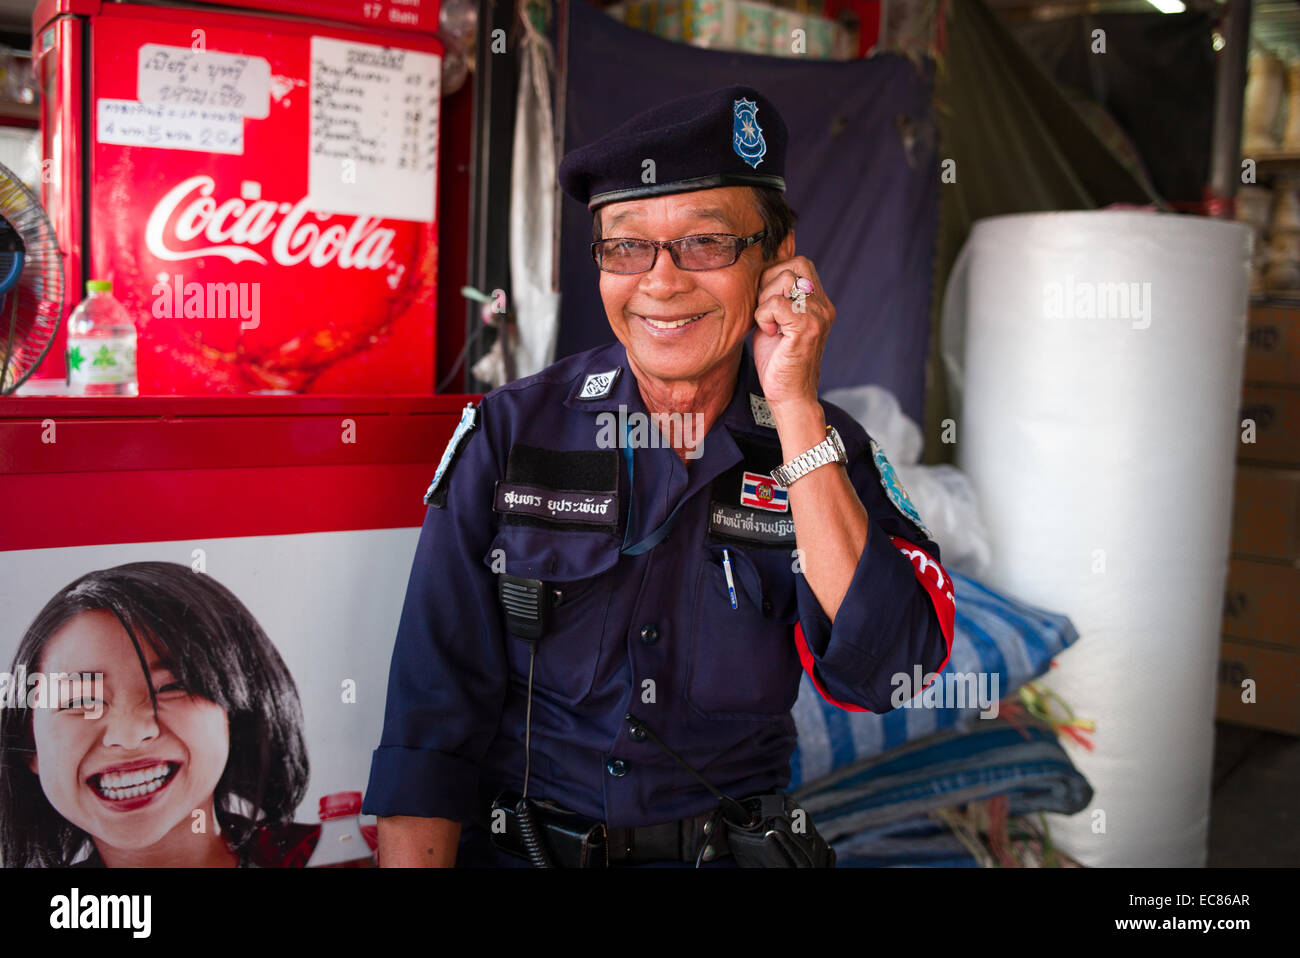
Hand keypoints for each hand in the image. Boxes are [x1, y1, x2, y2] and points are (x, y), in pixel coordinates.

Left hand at [752, 255, 834, 410]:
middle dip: (768, 283)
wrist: (789, 396)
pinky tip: (769, 333)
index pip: (799, 262)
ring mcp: (818, 315)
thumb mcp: (775, 320)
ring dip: (765, 301)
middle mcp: (823, 305)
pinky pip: (776, 303)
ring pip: (784, 280)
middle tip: (765, 312)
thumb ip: (774, 295)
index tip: (766, 303)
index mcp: (818, 302)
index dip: (774, 274)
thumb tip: (758, 270)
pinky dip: (763, 316)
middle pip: (793, 265)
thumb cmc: (777, 360)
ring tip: (769, 325)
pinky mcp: (807, 328)